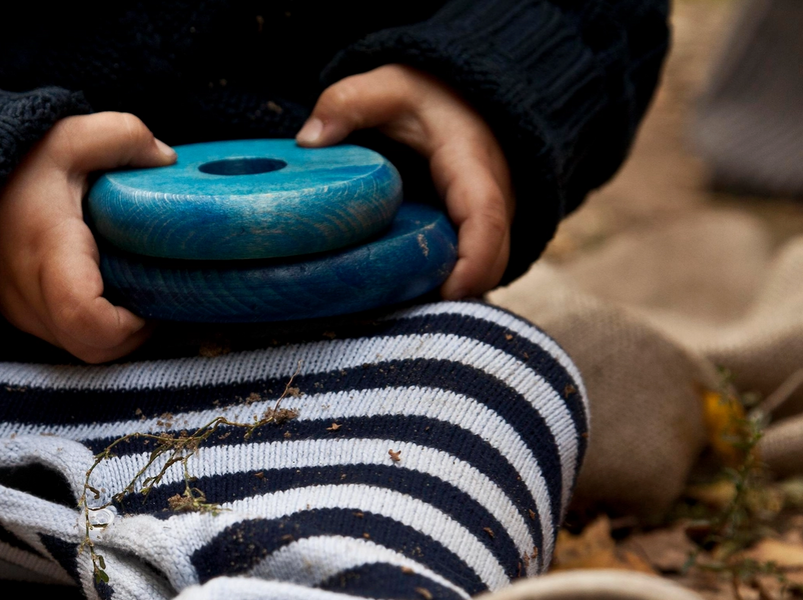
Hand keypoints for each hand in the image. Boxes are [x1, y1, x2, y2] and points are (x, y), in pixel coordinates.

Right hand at [0, 112, 175, 362]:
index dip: (130, 321)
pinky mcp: (20, 319)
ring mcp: (21, 314)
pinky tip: (110, 288)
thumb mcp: (70, 138)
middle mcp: (30, 297)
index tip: (152, 290)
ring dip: (118, 331)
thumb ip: (124, 137)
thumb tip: (168, 162)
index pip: (85, 318)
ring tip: (136, 285)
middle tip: (157, 289)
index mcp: (48, 253)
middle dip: (136, 331)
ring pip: (83, 351)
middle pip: (95, 349)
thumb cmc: (15, 164)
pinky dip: (96, 326)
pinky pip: (68, 339)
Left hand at [297, 65, 513, 298]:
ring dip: (450, 293)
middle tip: (401, 310)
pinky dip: (445, 284)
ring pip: (487, 270)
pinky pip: (472, 268)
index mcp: (472, 164)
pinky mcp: (478, 233)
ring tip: (396, 306)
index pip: (486, 216)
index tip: (447, 291)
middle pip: (493, 259)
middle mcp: (495, 197)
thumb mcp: (387, 86)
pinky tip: (402, 294)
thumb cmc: (426, 95)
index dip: (474, 259)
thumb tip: (307, 140)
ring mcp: (492, 219)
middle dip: (459, 292)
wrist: (463, 97)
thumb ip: (347, 103)